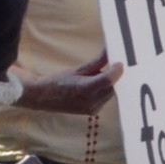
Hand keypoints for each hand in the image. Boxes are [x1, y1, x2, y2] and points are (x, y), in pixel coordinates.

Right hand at [7, 62, 122, 117]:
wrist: (45, 97)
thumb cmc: (59, 81)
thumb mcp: (78, 69)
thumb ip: (97, 62)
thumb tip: (111, 51)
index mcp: (85, 89)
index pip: (108, 80)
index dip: (117, 70)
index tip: (120, 62)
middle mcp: (90, 102)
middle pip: (112, 87)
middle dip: (113, 76)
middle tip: (109, 66)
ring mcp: (92, 109)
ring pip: (110, 94)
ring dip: (108, 84)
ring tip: (96, 77)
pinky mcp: (93, 112)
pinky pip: (105, 99)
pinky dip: (104, 91)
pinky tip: (95, 86)